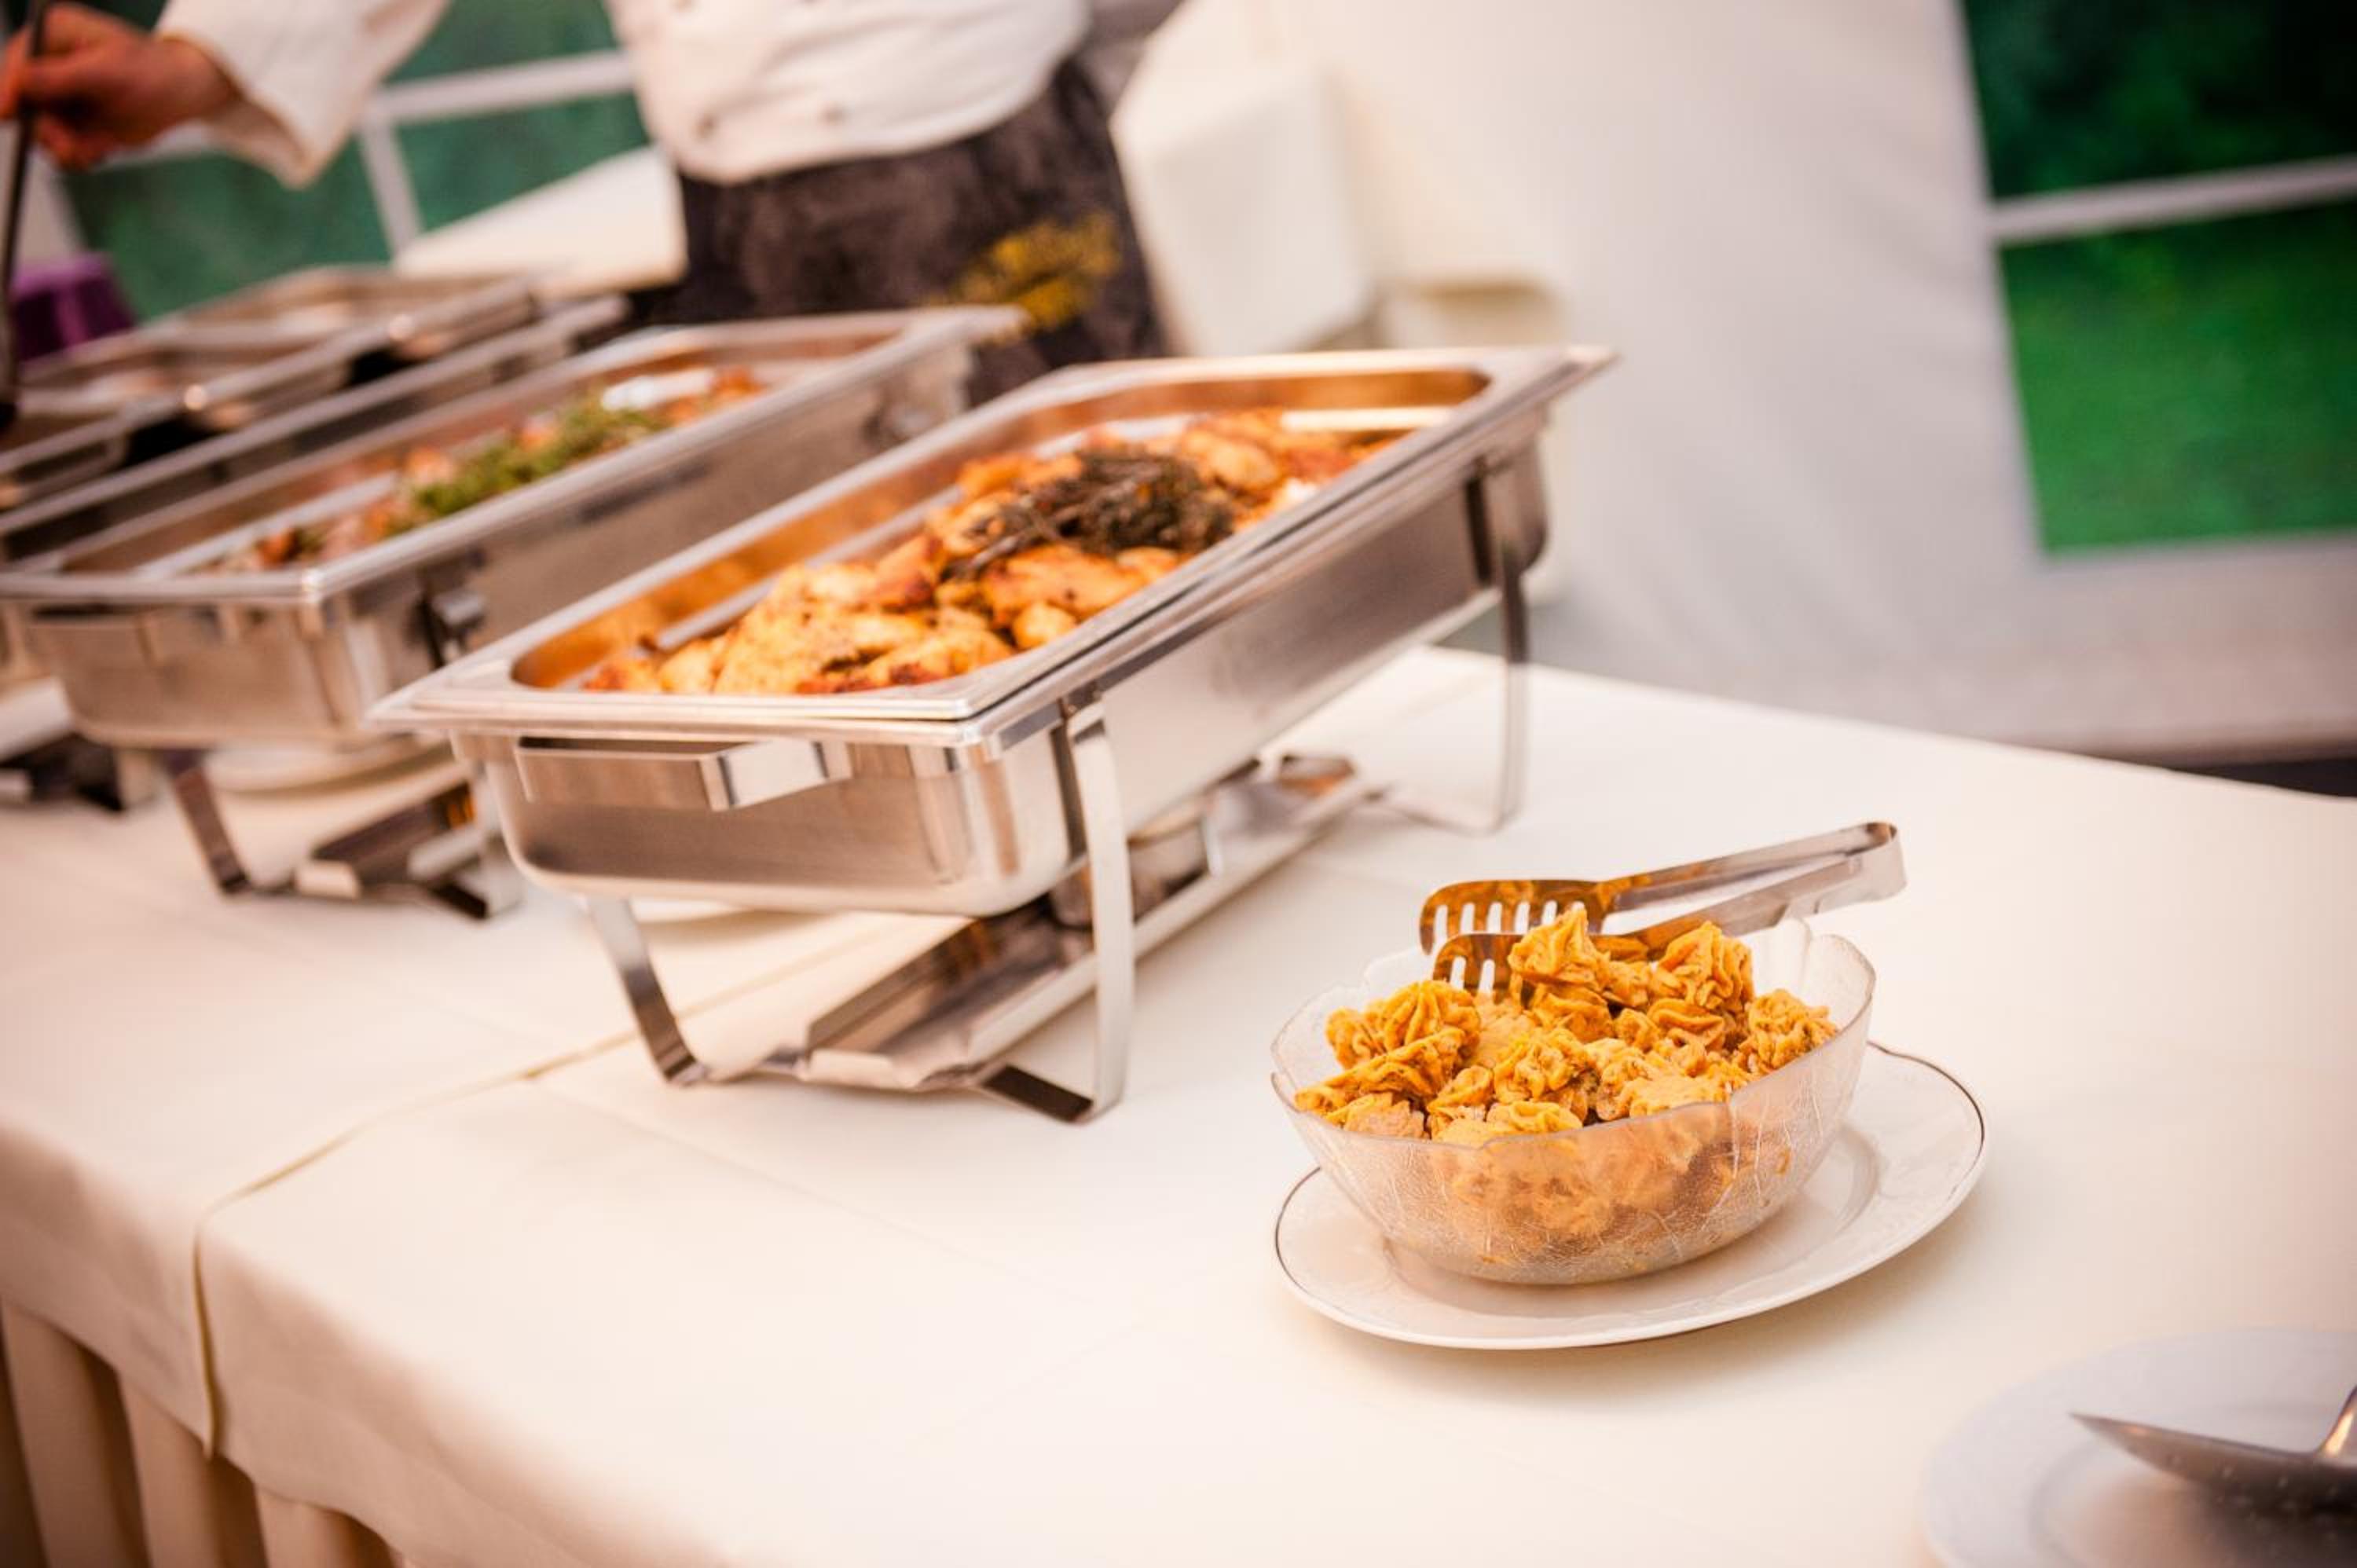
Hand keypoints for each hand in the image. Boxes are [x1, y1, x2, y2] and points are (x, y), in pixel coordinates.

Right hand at [0, 4, 237, 169]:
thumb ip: (61, 77)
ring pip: (40, 131)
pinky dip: (79, 155)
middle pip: (23, 103)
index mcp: (50, 35)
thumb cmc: (151, 70)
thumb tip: (19, 81)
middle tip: (72, 147)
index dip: (9, 92)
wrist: (180, 94)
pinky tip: (103, 149)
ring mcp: (56, 95)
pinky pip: (60, 147)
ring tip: (98, 148)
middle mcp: (46, 65)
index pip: (16, 65)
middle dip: (46, 130)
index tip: (8, 115)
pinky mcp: (69, 121)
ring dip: (65, 147)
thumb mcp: (108, 70)